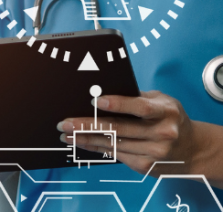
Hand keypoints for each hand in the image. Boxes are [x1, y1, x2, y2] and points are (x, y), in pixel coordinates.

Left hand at [58, 90, 195, 175]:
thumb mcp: (161, 101)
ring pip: (113, 144)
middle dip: (88, 125)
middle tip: (64, 122)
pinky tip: (80, 142)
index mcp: (166, 111)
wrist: (192, 149)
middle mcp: (163, 133)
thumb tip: (101, 90)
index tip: (95, 101)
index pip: (140, 108)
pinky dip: (95, 148)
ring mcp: (154, 152)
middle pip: (120, 129)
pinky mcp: (145, 166)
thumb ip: (136, 96)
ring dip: (85, 139)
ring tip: (65, 133)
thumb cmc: (168, 118)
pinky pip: (115, 155)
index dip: (117, 104)